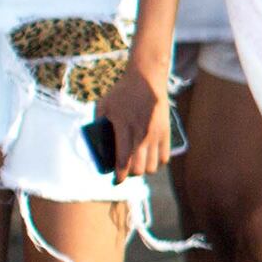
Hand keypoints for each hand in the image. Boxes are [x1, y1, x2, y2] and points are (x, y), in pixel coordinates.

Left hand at [98, 68, 172, 183]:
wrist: (147, 79)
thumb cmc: (122, 92)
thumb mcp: (103, 105)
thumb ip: (98, 123)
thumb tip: (95, 141)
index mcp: (124, 128)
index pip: (123, 161)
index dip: (119, 176)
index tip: (115, 181)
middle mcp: (142, 134)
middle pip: (139, 168)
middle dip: (130, 174)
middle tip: (124, 171)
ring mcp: (155, 134)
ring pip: (153, 166)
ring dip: (144, 169)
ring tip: (137, 165)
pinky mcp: (166, 132)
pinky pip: (164, 157)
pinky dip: (157, 162)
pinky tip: (150, 158)